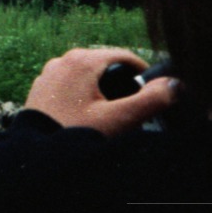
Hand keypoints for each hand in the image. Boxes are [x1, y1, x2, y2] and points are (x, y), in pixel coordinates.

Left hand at [22, 48, 177, 135]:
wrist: (36, 156)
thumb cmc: (76, 134)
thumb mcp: (120, 119)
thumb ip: (151, 100)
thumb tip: (175, 84)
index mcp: (82, 60)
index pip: (124, 56)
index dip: (143, 73)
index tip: (153, 93)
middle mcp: (63, 60)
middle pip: (105, 65)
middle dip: (122, 83)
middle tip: (134, 108)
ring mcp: (49, 73)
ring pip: (87, 75)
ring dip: (103, 90)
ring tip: (113, 116)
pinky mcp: (42, 88)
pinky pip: (71, 85)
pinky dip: (84, 96)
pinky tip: (89, 117)